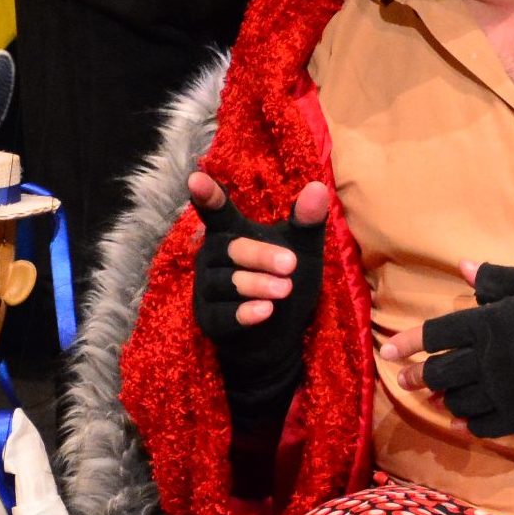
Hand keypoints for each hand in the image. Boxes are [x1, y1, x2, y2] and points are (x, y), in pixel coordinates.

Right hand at [188, 171, 332, 427]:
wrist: (278, 335)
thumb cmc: (286, 280)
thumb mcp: (304, 250)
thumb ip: (307, 221)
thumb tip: (318, 187)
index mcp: (231, 232)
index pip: (216, 212)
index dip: (207, 196)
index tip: (196, 179)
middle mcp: (212, 256)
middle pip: (230, 249)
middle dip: (260, 256)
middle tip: (291, 263)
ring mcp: (207, 289)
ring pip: (226, 283)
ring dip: (256, 285)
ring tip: (285, 289)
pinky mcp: (209, 320)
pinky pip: (224, 315)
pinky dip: (245, 313)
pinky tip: (265, 312)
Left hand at [384, 261, 513, 438]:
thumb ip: (497, 279)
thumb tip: (465, 267)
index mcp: (487, 323)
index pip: (435, 334)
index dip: (408, 343)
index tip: (387, 352)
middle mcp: (487, 359)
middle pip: (439, 372)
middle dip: (417, 376)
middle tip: (404, 378)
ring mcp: (503, 391)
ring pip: (458, 400)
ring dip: (442, 399)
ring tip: (433, 398)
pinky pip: (483, 425)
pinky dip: (468, 424)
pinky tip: (460, 422)